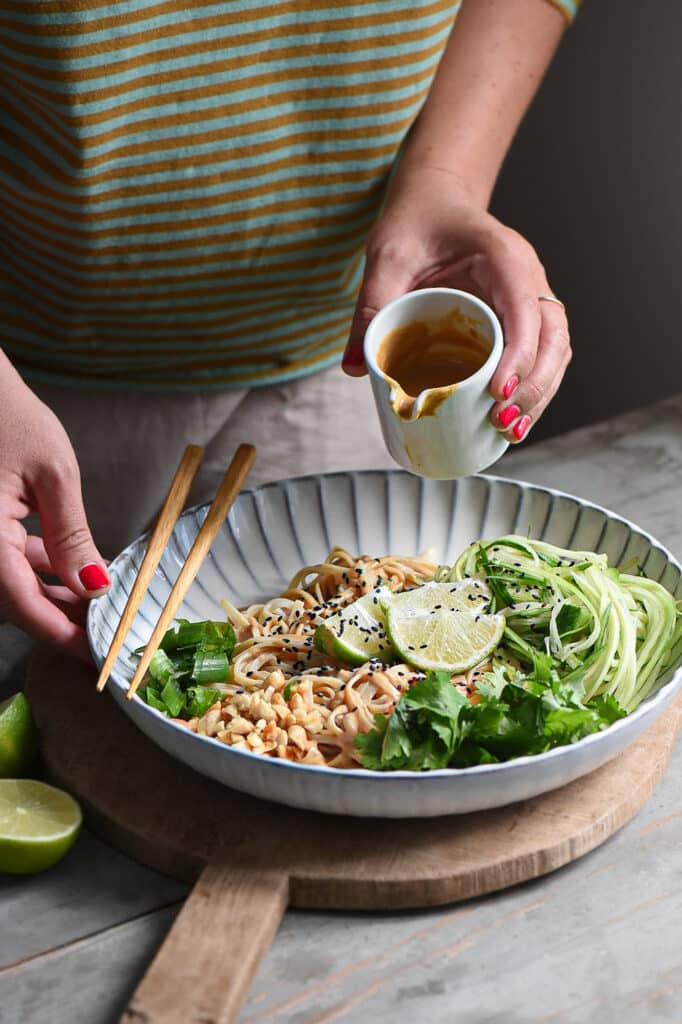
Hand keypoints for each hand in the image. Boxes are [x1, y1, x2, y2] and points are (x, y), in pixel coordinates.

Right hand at [0, 354, 109, 659]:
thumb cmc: (7, 415)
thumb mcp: (52, 475)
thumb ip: (71, 537)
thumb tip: (95, 586)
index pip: (24, 607)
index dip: (64, 635)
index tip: (99, 653)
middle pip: (15, 603)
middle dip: (62, 618)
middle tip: (107, 628)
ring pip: (10, 586)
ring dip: (51, 597)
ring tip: (98, 600)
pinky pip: (2, 562)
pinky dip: (34, 570)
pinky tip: (69, 570)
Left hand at [342, 167, 570, 441]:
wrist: (437, 201)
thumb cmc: (417, 221)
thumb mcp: (388, 256)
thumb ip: (371, 306)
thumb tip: (356, 366)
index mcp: (502, 256)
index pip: (526, 309)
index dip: (519, 355)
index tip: (497, 393)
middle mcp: (527, 276)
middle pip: (553, 337)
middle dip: (534, 385)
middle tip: (501, 421)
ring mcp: (531, 297)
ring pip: (556, 350)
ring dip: (539, 393)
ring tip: (509, 430)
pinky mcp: (524, 317)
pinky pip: (542, 355)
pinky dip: (533, 388)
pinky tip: (512, 419)